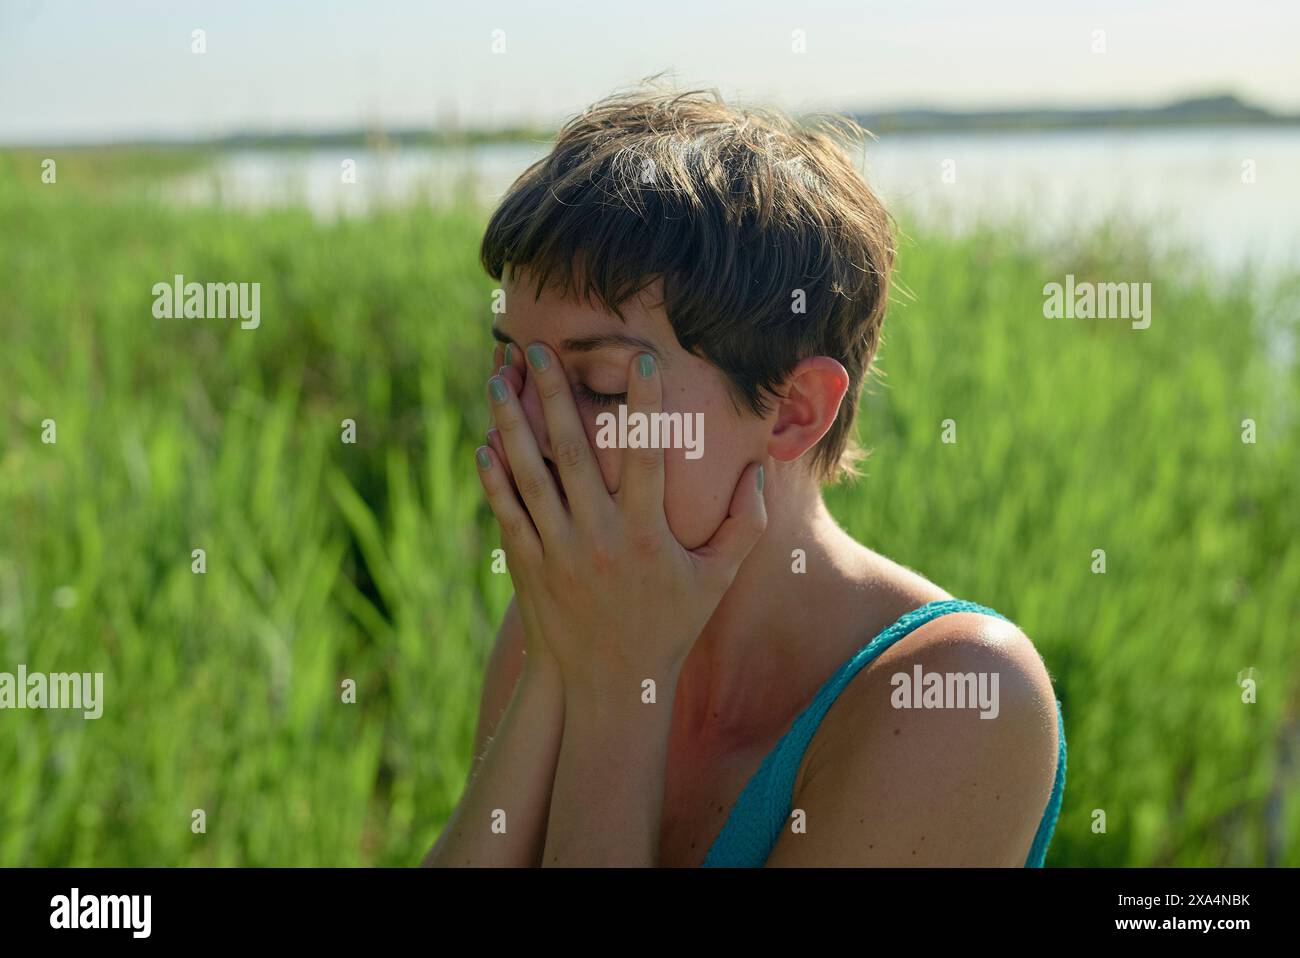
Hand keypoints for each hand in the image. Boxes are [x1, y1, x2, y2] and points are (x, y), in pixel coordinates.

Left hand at [473, 341, 767, 697]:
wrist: (609, 686)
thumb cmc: (670, 627)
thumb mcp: (716, 580)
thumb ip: (745, 526)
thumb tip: (759, 472)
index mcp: (645, 534)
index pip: (645, 458)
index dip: (644, 409)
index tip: (640, 363)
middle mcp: (598, 537)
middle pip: (573, 453)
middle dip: (553, 396)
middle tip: (539, 349)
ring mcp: (558, 551)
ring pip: (529, 475)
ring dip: (511, 423)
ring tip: (497, 380)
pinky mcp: (528, 567)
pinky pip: (508, 513)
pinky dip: (495, 478)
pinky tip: (485, 442)